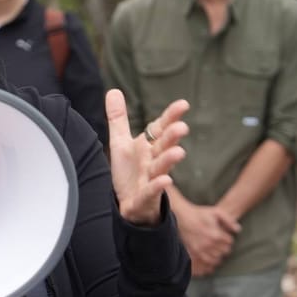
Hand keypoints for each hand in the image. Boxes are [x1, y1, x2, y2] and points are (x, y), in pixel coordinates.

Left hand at [106, 92, 188, 226]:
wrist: (129, 206)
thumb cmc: (130, 173)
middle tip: (182, 127)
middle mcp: (152, 161)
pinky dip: (158, 186)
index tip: (183, 104)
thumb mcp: (120, 143)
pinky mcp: (145, 198)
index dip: (170, 117)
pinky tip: (166, 180)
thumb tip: (113, 90)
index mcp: (148, 147)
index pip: (160, 129)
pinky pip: (151, 191)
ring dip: (169, 160)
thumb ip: (118, 118)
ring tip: (179, 152)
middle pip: (163, 147)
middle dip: (172, 138)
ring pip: (161, 168)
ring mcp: (151, 179)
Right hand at [174, 201, 237, 275]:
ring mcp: (201, 249)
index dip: (229, 239)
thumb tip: (238, 230)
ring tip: (217, 250)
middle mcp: (209, 244)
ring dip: (219, 255)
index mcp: (216, 234)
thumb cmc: (200, 214)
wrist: (183, 217)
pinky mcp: (194, 252)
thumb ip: (229, 220)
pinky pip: (205, 262)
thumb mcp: (216, 212)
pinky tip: (211, 257)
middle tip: (222, 243)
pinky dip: (210, 262)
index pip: (229, 242)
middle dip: (225, 247)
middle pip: (224, 252)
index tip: (225, 237)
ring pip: (216, 259)